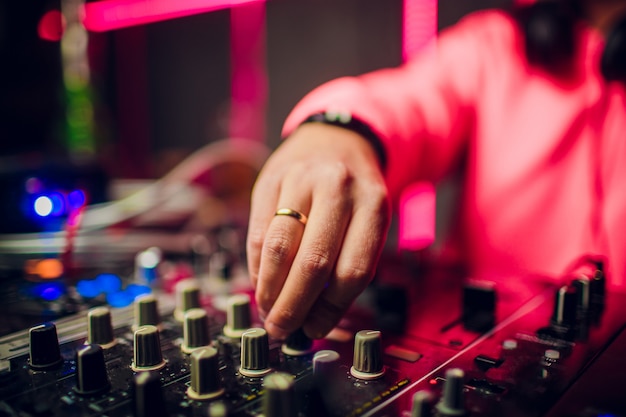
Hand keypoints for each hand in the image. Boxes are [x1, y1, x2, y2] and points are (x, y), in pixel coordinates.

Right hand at [246, 122, 390, 339]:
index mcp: (374, 205)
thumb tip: (315, 318)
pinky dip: (257, 266)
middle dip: (294, 306)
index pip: (352, 271)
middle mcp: (339, 189)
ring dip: (269, 290)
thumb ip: (348, 261)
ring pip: (279, 249)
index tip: (315, 327)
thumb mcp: (368, 219)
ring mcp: (302, 180)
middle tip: (283, 328)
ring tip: (268, 310)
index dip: (331, 309)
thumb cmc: (353, 193)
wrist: (334, 140)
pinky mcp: (271, 178)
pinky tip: (260, 282)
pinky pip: (258, 232)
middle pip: (313, 263)